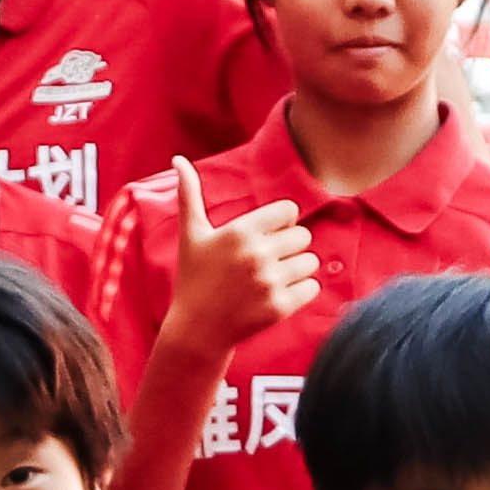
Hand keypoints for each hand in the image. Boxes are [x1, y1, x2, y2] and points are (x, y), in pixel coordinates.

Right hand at [161, 192, 318, 362]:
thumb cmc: (194, 278)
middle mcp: (256, 254)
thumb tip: (177, 158)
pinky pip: (312, 287)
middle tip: (266, 262)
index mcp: (240, 231)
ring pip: (311, 262)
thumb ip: (189, 195)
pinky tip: (277, 295)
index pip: (289, 211)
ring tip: (272, 279)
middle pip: (303, 236)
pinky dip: (301, 291)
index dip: (280, 223)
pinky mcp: (280, 307)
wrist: (196, 331)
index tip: (263, 237)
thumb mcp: (191, 235)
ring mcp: (269, 282)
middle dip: (289, 247)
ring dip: (297, 269)